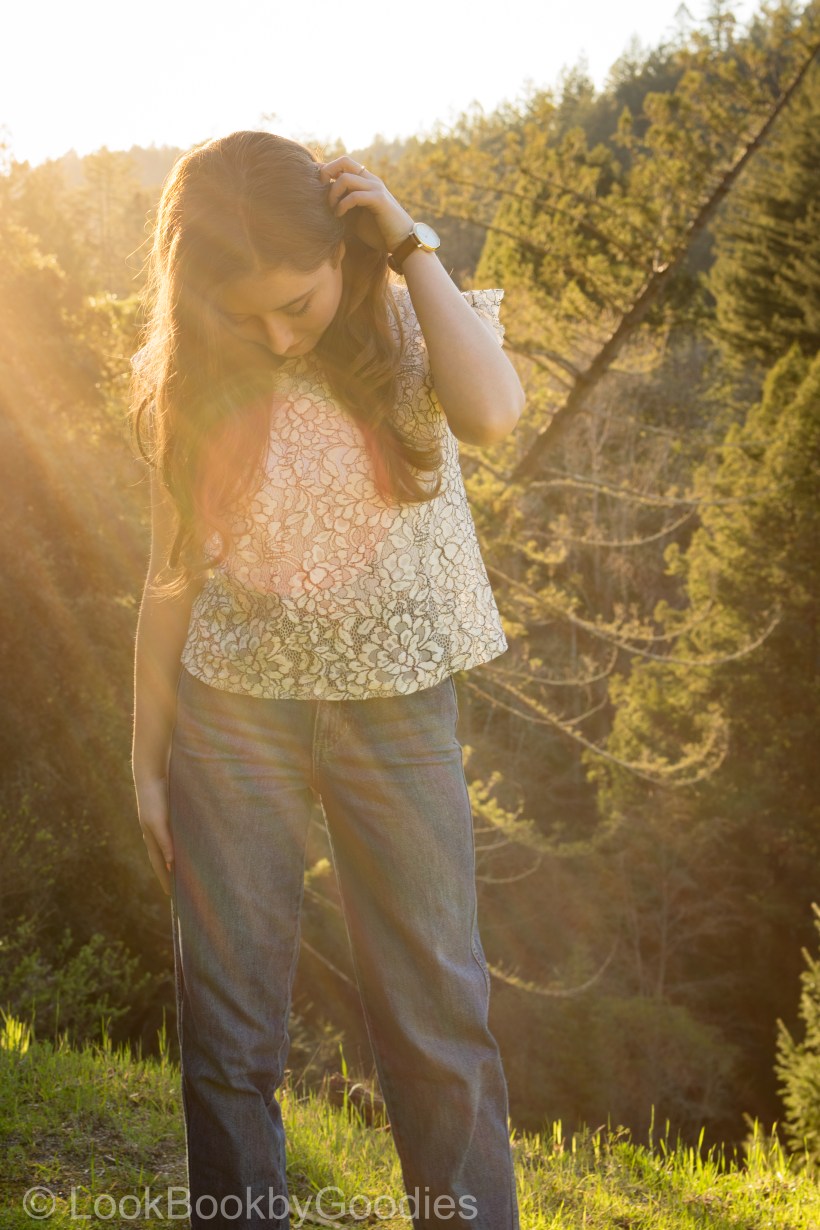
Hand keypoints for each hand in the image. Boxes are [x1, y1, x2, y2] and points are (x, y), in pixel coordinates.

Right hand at [135, 776, 173, 895]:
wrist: (152, 777)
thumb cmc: (154, 800)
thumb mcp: (158, 822)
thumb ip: (165, 841)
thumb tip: (171, 864)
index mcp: (152, 840)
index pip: (160, 866)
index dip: (166, 880)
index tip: (172, 896)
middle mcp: (156, 836)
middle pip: (164, 861)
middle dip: (170, 876)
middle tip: (180, 891)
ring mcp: (161, 828)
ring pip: (170, 851)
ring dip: (176, 863)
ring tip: (185, 874)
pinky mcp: (169, 819)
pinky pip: (175, 839)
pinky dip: (180, 848)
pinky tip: (188, 850)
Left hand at [318, 156, 413, 253]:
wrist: (401, 241)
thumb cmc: (378, 231)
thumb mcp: (355, 216)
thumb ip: (343, 205)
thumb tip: (321, 201)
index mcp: (365, 181)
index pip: (342, 164)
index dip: (326, 171)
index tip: (317, 188)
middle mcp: (370, 179)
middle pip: (344, 161)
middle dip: (327, 172)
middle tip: (321, 191)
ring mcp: (376, 187)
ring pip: (345, 178)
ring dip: (333, 194)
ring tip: (333, 210)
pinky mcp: (379, 200)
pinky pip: (354, 196)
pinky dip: (342, 205)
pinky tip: (340, 215)